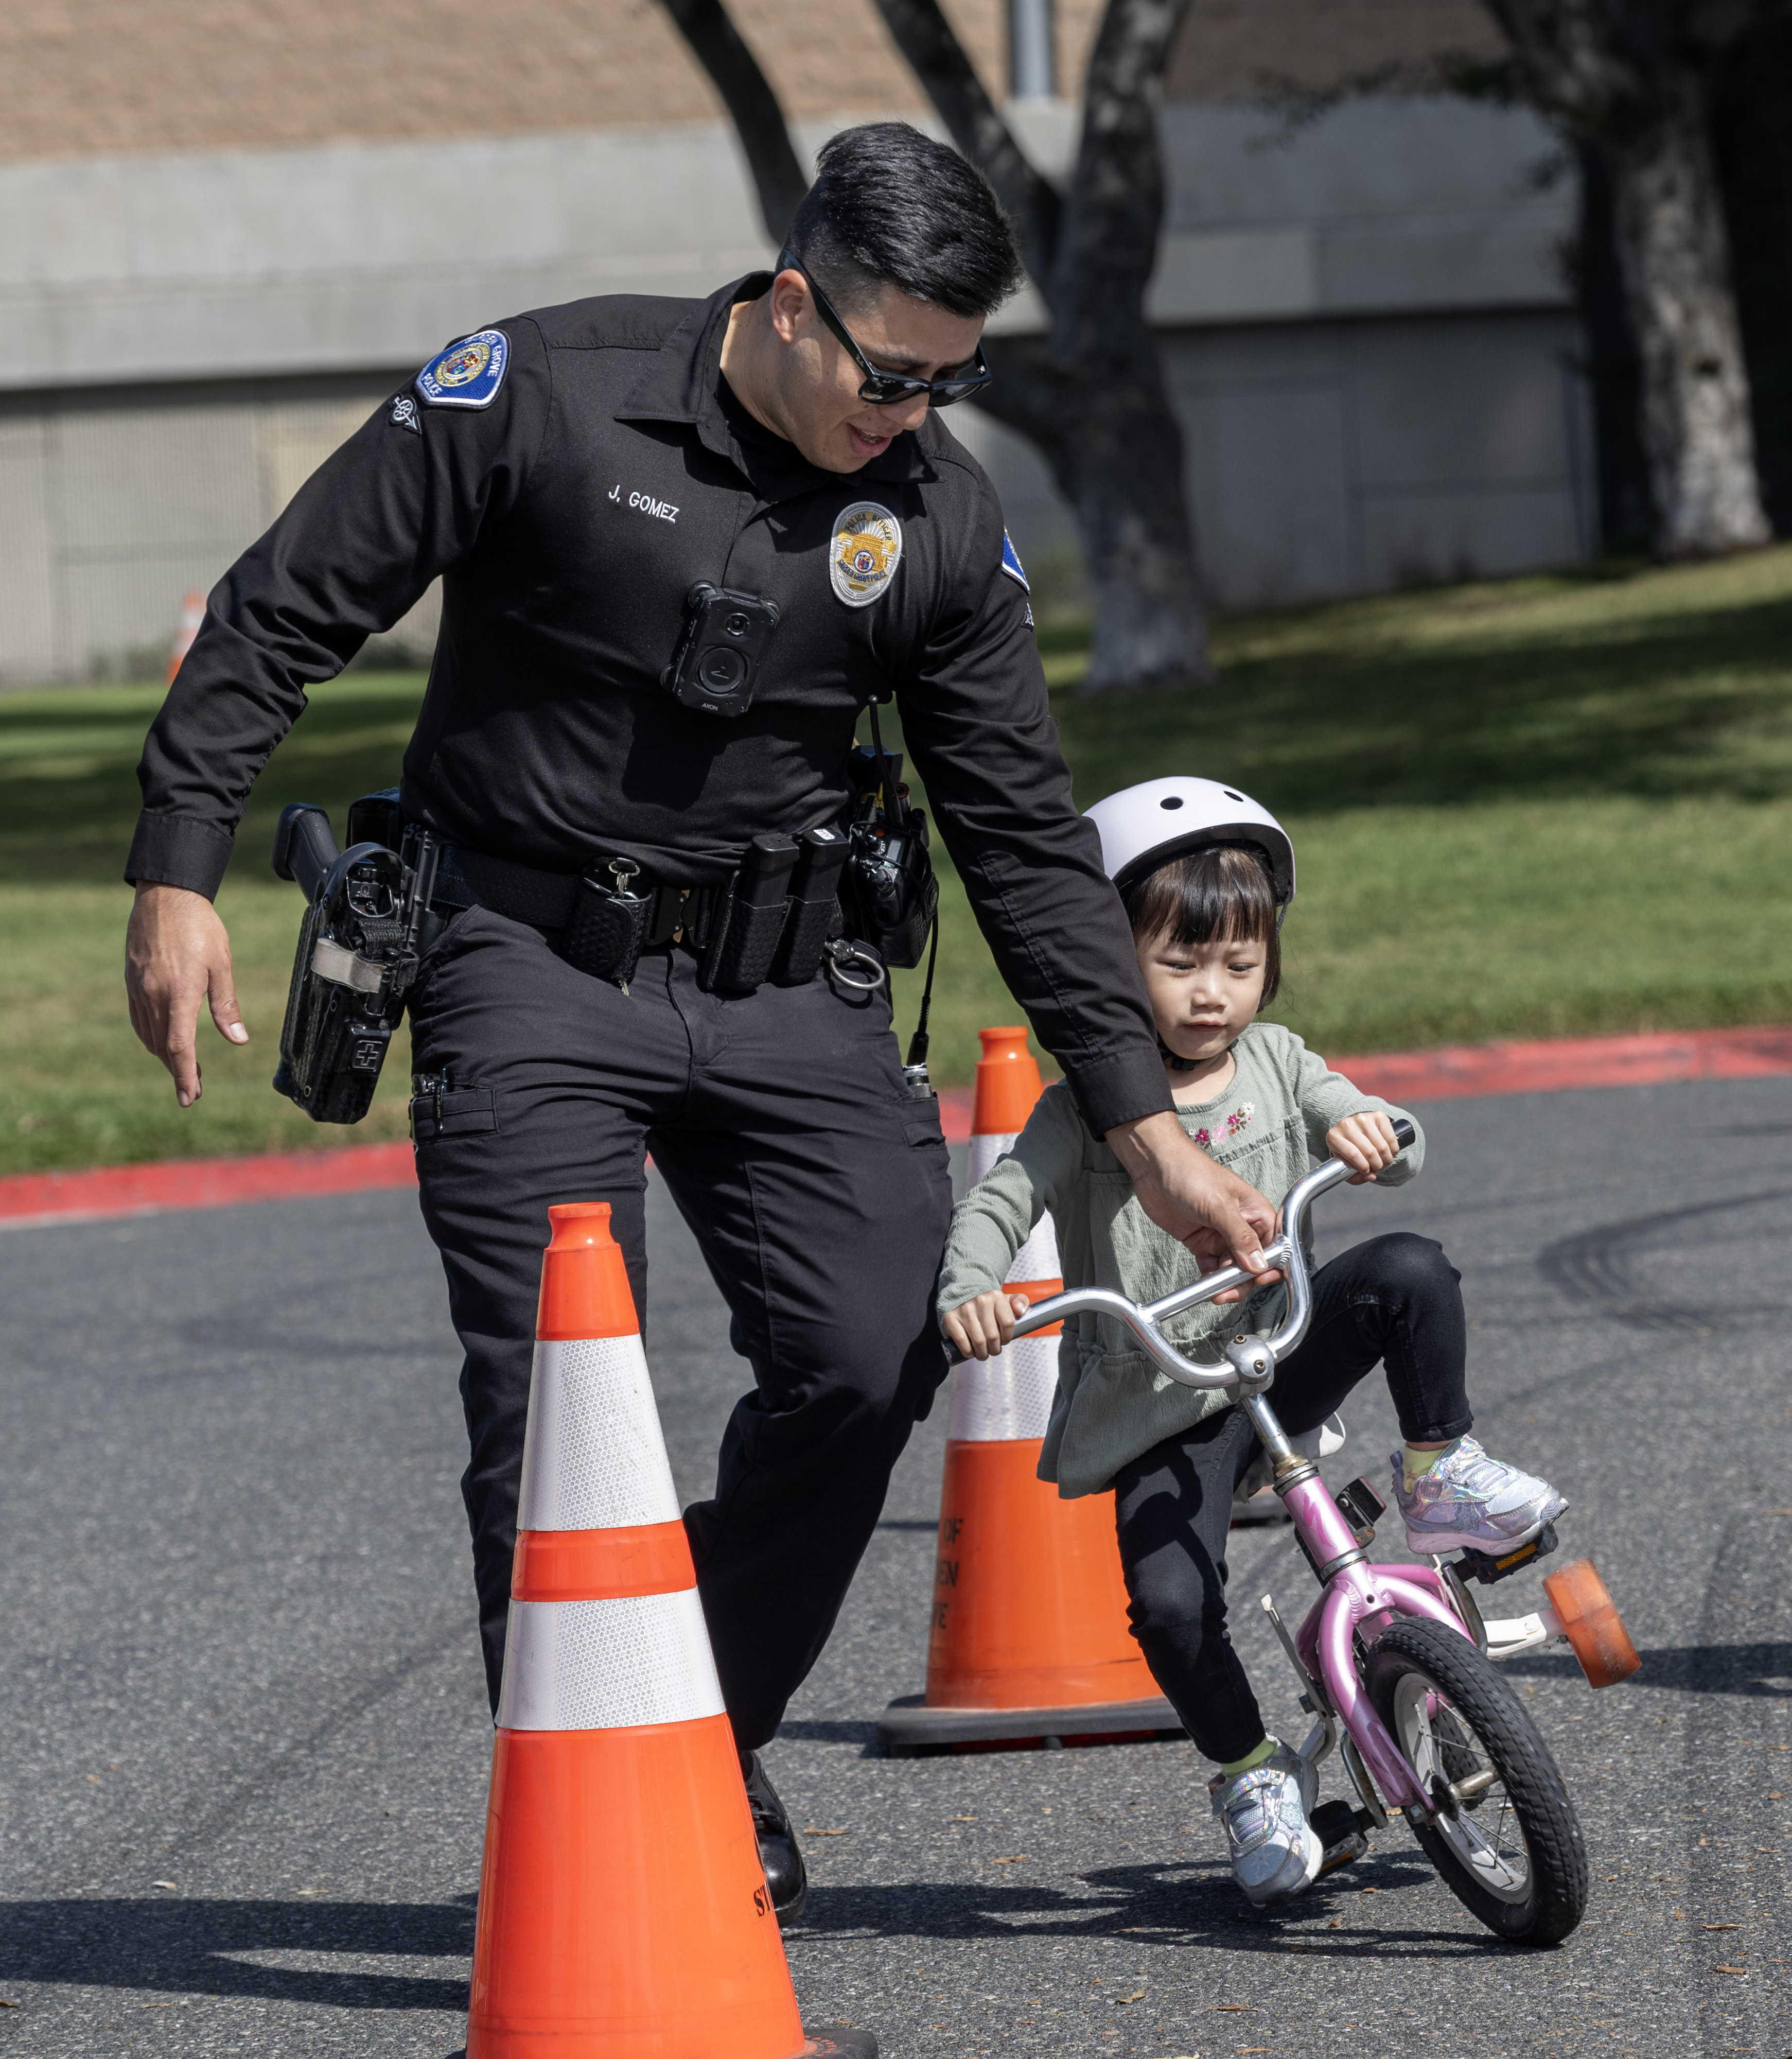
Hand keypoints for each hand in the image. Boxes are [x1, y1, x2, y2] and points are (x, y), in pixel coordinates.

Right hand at [125, 884, 246, 1106]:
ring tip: (183, 1070)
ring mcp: (139, 989)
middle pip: (163, 1047)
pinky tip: (162, 1042)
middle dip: (178, 1072)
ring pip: (149, 1035)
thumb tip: (238, 1040)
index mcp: (179, 992)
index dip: (184, 1075)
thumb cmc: (200, 927)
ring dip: (165, 1057)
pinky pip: (140, 1019)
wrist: (165, 896)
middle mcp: (154, 995)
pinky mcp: (132, 982)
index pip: (179, 1046)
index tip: (190, 1096)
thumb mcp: (222, 964)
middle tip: (193, 1090)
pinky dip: (151, 1037)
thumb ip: (226, 1005)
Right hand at [942, 1289, 1031, 1361]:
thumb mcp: (1006, 1300)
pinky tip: (970, 1350)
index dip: (1007, 1337)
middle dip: (995, 1349)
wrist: (963, 1295)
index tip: (1004, 1340)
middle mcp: (980, 1301)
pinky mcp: (951, 1318)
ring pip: (979, 1342)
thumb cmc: (987, 1304)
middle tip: (993, 1350)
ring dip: (982, 1353)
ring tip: (983, 1353)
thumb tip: (1020, 1311)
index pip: (1008, 1323)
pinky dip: (968, 1352)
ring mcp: (964, 1310)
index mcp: (996, 1296)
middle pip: (993, 1336)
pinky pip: (962, 1343)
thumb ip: (1020, 1302)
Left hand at [1106, 1110, 1280, 1297]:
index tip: (1259, 1280)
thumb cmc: (1191, 1173)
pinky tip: (1205, 1286)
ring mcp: (1221, 1235)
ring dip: (1225, 1283)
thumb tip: (1259, 1264)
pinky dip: (1209, 1280)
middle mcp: (1242, 1226)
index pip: (1274, 1247)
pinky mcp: (1201, 1241)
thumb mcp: (1219, 1205)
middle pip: (1252, 1264)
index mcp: (1257, 1213)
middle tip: (1228, 1291)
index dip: (1269, 1266)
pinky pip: (1211, 1268)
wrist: (1154, 1166)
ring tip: (1215, 1292)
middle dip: (1243, 1280)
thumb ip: (1240, 1237)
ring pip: (1231, 1269)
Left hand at [1328, 1110, 1399, 1183]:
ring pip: (1382, 1147)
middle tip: (1377, 1168)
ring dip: (1386, 1159)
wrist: (1352, 1127)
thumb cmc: (1348, 1148)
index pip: (1353, 1155)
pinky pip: (1391, 1138)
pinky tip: (1389, 1152)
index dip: (1363, 1167)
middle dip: (1377, 1165)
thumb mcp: (1345, 1164)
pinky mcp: (1378, 1115)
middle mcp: (1347, 1125)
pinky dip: (1393, 1149)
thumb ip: (1355, 1177)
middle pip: (1369, 1152)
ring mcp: (1363, 1118)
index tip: (1366, 1171)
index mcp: (1334, 1137)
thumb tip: (1371, 1177)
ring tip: (1383, 1162)